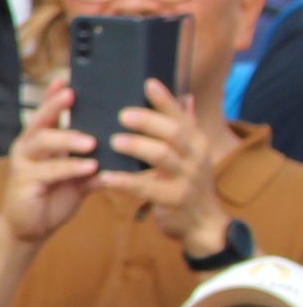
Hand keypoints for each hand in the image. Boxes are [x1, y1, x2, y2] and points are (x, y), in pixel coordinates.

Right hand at [0, 83, 100, 248]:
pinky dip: (70, 167)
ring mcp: (23, 164)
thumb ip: (96, 161)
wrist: (29, 229)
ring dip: (67, 139)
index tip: (67, 78)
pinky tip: (89, 167)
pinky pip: (48, 171)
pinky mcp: (24, 182)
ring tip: (91, 141)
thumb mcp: (79, 177)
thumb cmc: (52, 198)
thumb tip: (127, 151)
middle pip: (40, 120)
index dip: (54, 95)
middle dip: (54, 105)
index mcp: (40, 142)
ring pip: (43, 142)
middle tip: (71, 94)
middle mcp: (28, 148)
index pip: (47, 113)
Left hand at [104, 79, 229, 257]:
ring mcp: (187, 178)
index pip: (181, 115)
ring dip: (137, 146)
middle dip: (148, 121)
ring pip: (163, 157)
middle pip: (174, 132)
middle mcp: (195, 156)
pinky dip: (125, 181)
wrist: (201, 224)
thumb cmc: (187, 183)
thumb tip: (185, 96)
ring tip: (114, 141)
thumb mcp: (191, 155)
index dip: (165, 99)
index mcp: (196, 142)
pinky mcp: (174, 200)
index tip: (147, 83)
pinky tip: (106, 177)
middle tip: (122, 114)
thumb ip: (186, 127)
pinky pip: (147, 188)